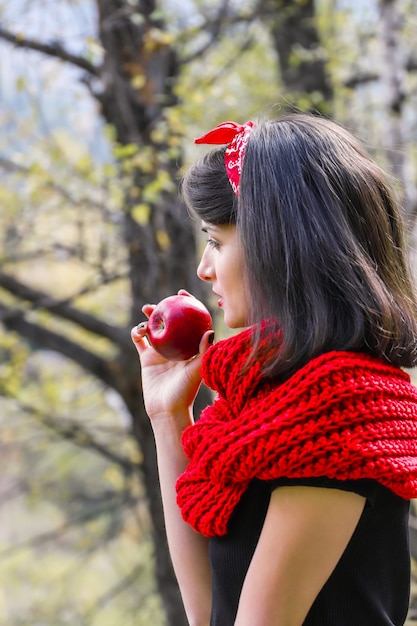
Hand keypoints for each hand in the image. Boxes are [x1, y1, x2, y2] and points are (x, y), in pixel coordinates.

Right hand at [131, 294, 213, 420]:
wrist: (166, 409)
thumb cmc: (186, 391)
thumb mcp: (197, 369)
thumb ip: (204, 351)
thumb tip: (210, 330)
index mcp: (190, 346)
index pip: (190, 320)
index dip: (187, 304)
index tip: (182, 293)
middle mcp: (176, 346)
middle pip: (170, 321)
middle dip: (165, 307)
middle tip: (163, 300)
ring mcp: (161, 351)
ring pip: (154, 327)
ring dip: (150, 317)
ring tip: (148, 311)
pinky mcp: (146, 358)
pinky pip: (139, 341)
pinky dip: (137, 332)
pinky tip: (140, 329)